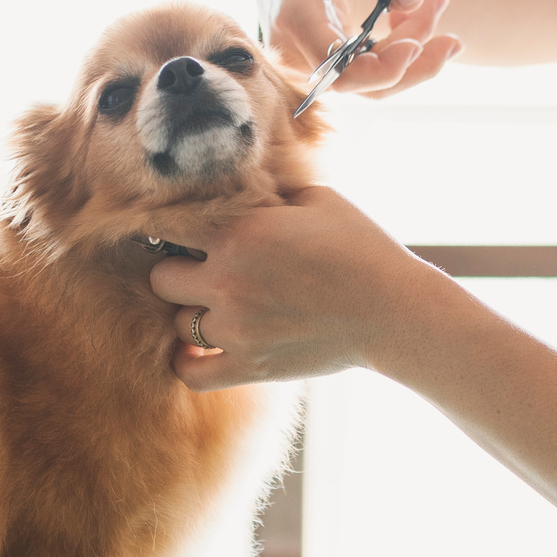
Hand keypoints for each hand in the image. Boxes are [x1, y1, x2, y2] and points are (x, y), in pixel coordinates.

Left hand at [148, 185, 456, 391]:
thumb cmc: (360, 247)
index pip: (164, 224)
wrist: (395, 311)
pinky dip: (189, 362)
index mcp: (239, 232)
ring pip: (178, 325)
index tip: (180, 230)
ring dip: (195, 314)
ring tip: (222, 306)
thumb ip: (266, 192)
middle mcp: (227, 281)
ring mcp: (236, 329)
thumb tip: (233, 182)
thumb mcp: (316, 198)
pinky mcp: (250, 367)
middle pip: (161, 279)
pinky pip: (190, 373)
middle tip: (204, 270)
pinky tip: (201, 348)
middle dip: (179, 272)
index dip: (167, 225)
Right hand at [257, 0, 461, 97]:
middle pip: (367, 80)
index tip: (418, 43)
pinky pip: (372, 72)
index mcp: (295, 18)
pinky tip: (415, 15)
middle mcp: (298, 52)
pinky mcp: (331, 68)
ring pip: (375, 81)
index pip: (342, 70)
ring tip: (437, 2)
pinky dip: (401, 49)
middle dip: (415, 50)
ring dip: (416, 50)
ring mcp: (313, 67)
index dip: (384, 69)